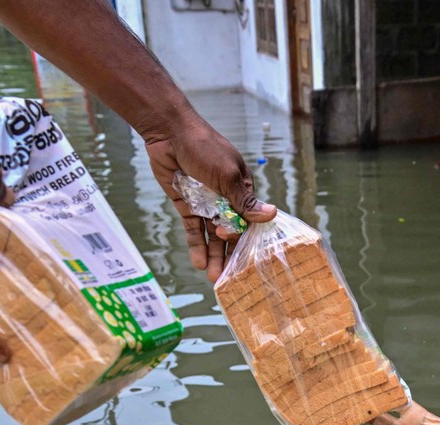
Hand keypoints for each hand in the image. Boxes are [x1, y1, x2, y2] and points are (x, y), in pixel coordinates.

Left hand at [145, 117, 276, 280]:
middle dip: (229, 254)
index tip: (244, 258)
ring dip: (213, 255)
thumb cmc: (204, 148)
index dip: (246, 240)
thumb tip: (271, 215)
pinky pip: (192, 228)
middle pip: (230, 232)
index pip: (249, 220)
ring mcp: (205, 202)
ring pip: (211, 235)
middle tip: (225, 276)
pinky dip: (195, 244)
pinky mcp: (186, 204)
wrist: (168, 132)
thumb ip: (244, 200)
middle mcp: (225, 198)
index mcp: (241, 188)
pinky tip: (198, 262)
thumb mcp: (227, 176)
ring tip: (212, 277)